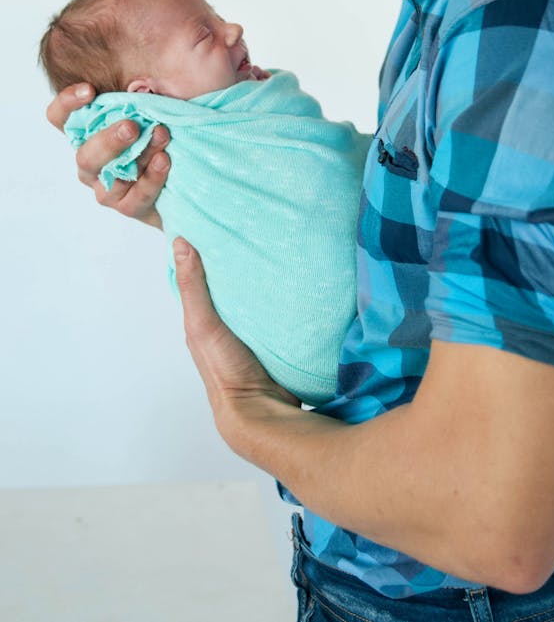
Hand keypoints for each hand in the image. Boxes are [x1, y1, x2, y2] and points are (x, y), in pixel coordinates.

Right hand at [46, 83, 169, 228]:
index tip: (89, 90)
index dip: (67, 104)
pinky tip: (164, 160)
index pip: (61, 119)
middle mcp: (92, 162)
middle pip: (85, 155)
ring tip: (162, 135)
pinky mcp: (130, 206)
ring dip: (138, 154)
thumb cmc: (163, 130)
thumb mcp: (153, 103)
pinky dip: (151, 178)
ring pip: (111, 176)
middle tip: (132, 126)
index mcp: (90, 133)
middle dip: (108, 140)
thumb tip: (140, 77)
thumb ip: (140, 89)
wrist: (189, 173)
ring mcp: (108, 187)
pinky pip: (135, 197)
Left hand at [172, 237, 300, 451]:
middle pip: (228, 285)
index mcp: (202, 319)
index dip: (204, 252)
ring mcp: (250, 331)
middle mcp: (224, 323)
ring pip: (253, 296)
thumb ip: (194, 287)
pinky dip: (280, 295)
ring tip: (276, 245)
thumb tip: (181, 242)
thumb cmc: (225, 369)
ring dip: (262, 278)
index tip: (215, 222)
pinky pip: (276, 310)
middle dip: (237, 260)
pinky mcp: (274, 337)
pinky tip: (293, 278)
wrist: (261, 409)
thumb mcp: (203, 324)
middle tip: (252, 226)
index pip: (200, 278)